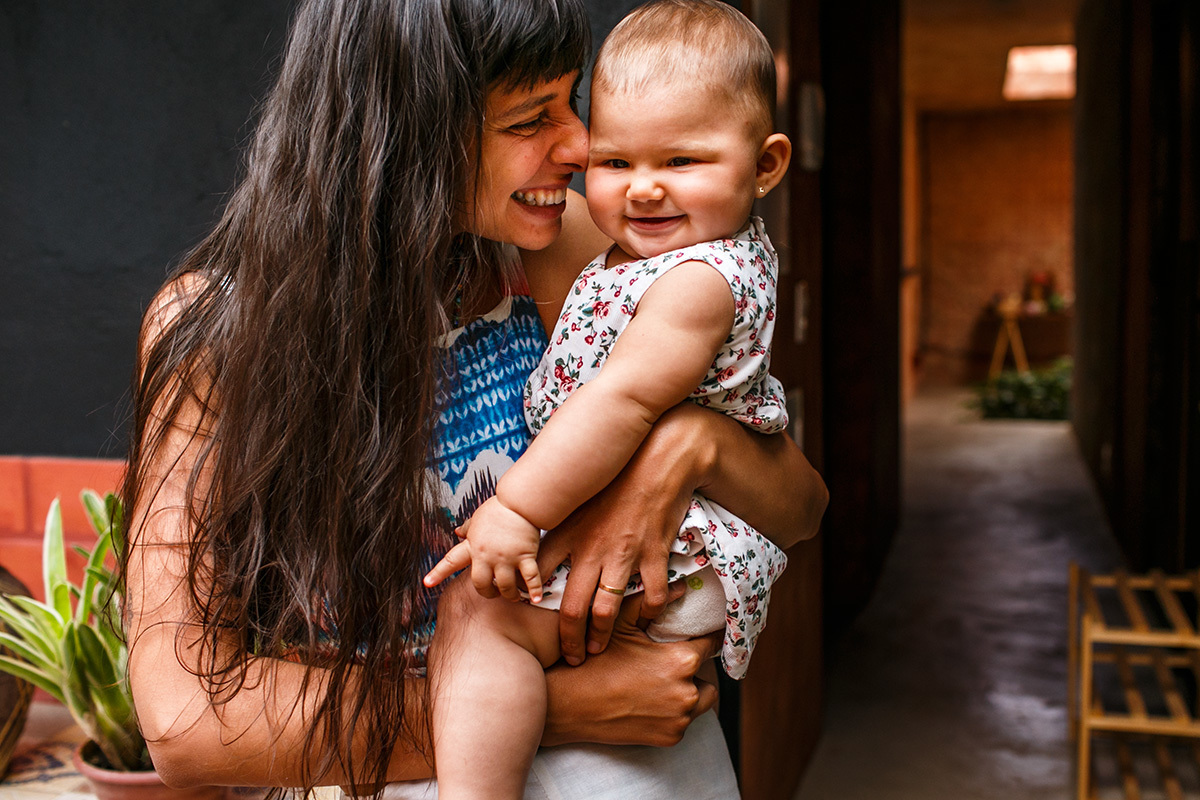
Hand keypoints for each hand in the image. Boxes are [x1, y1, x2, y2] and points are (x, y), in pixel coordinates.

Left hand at [423, 497, 543, 601]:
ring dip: (510, 595)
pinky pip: (530, 578)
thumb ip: (468, 528)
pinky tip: (535, 599)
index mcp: (474, 545)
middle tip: (493, 593)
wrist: (520, 502)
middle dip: (487, 592)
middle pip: (480, 584)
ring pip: (505, 586)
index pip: (451, 560)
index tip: (426, 583)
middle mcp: (487, 554)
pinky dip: (534, 590)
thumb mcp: (478, 518)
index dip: (438, 573)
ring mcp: (506, 557)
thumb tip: (457, 532)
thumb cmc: (500, 508)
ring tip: (514, 596)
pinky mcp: (525, 556)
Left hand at [537, 410, 700, 664]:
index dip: (528, 604)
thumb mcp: (574, 493)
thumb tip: (476, 522)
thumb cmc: (614, 474)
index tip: (525, 622)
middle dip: (568, 639)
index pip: (537, 576)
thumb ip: (543, 515)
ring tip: (597, 649)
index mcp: (568, 533)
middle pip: (571, 607)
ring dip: (601, 634)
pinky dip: (648, 613)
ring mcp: (624, 554)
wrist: (659, 457)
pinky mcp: (653, 554)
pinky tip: (645, 620)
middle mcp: (592, 548)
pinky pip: (650, 596)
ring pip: (606, 608)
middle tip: (569, 656)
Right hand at [542, 594, 720, 747]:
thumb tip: (681, 586)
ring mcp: (680, 719)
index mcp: (681, 661)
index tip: (700, 636)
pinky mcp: (671, 738)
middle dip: (694, 669)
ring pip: (700, 701)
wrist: (570, 704)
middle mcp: (687, 692)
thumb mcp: (621, 625)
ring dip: (688, 692)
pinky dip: (673, 713)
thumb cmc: (595, 661)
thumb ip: (651, 603)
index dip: (704, 637)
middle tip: (670, 663)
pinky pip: (683, 721)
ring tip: (661, 683)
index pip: (710, 644)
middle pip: (707, 676)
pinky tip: (650, 702)